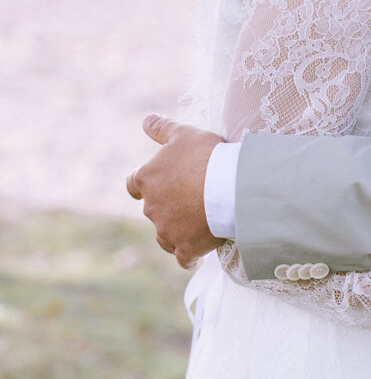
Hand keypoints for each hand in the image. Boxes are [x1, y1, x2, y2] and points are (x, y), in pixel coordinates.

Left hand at [126, 115, 223, 267]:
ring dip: (175, 232)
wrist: (230, 187)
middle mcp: (150, 207)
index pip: (133, 184)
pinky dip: (189, 256)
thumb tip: (145, 120)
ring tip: (196, 226)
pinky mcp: (184, 248)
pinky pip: (183, 258)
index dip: (142, 186)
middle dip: (168, 207)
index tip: (153, 187)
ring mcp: (166, 230)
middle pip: (153, 210)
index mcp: (147, 179)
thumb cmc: (207, 156)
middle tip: (192, 200)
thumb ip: (162, 128)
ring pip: (164, 236)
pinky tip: (199, 253)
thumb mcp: (184, 134)